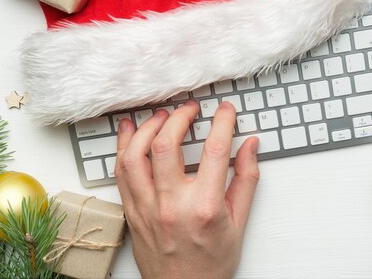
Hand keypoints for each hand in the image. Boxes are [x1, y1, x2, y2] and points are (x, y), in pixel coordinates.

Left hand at [115, 101, 259, 278]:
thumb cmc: (211, 262)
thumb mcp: (239, 222)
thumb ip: (246, 180)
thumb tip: (251, 146)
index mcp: (204, 207)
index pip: (214, 151)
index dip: (222, 123)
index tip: (225, 111)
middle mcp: (171, 205)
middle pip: (166, 145)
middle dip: (179, 117)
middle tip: (190, 108)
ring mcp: (147, 208)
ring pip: (135, 156)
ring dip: (147, 128)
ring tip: (162, 116)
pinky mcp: (132, 211)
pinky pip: (121, 172)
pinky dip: (124, 147)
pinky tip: (132, 132)